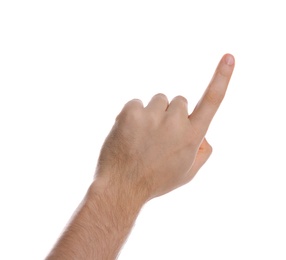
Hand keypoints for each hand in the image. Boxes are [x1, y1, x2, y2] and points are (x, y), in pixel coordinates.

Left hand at [95, 54, 234, 200]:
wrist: (122, 186)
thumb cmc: (155, 180)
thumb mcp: (186, 173)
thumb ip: (202, 153)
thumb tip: (206, 136)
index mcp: (192, 136)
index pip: (212, 101)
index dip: (221, 78)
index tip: (229, 57)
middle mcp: (176, 122)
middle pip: (178, 101)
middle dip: (171, 114)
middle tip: (158, 135)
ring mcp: (153, 115)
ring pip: (158, 101)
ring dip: (153, 114)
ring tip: (142, 137)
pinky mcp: (131, 112)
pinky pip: (136, 103)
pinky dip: (134, 115)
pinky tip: (129, 133)